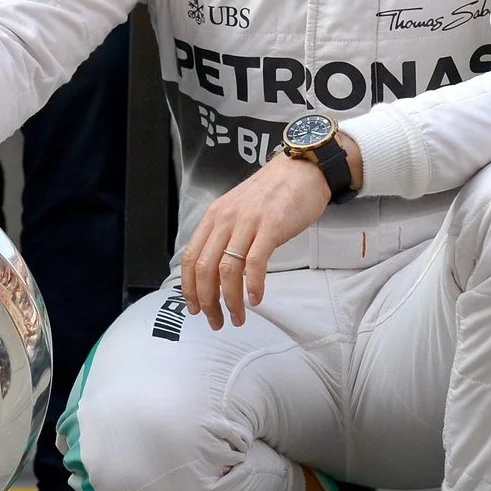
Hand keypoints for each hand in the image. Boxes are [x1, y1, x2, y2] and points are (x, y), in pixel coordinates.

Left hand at [181, 152, 333, 329]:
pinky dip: (253, 285)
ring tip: (237, 317)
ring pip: (227, 270)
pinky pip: (255, 262)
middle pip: (205, 268)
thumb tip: (216, 269)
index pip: (191, 257)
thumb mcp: (238, 210)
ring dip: (230, 300)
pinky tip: (256, 299)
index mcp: (214, 216)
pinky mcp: (271, 227)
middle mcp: (225, 219)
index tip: (194, 307)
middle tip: (215, 321)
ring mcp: (247, 222)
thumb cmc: (272, 194)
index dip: (189, 287)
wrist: (302, 170)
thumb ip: (225, 234)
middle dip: (207, 301)